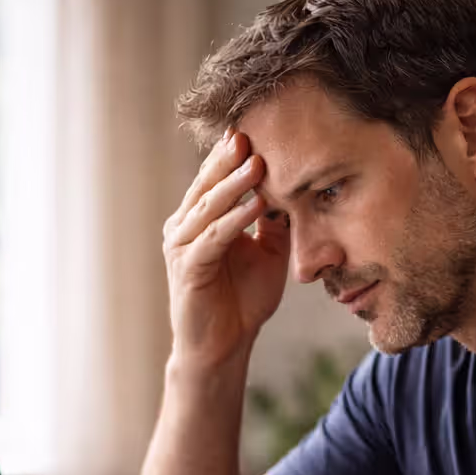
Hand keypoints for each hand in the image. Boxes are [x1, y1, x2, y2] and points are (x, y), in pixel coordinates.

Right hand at [161, 130, 290, 369]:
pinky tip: (255, 205)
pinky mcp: (188, 269)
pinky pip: (213, 237)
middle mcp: (184, 228)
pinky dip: (234, 220)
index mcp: (199, 220)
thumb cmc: (243, 301)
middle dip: (228, 159)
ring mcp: (182, 248)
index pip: (214, 179)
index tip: (256, 127)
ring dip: (233, 184)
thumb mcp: (267, 252)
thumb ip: (274, 221)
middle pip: (207, 185)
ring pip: (209, 207)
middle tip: (250, 132)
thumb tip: (293, 189)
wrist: (223, 346)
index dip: (232, 155)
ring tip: (257, 163)